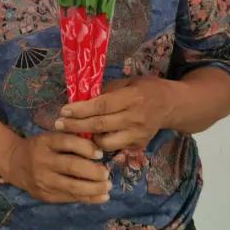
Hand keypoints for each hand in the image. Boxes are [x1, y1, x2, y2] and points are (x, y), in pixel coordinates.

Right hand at [5, 132, 110, 203]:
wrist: (15, 163)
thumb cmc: (40, 148)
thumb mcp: (50, 138)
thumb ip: (70, 141)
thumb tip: (100, 150)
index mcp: (45, 142)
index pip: (67, 142)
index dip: (86, 148)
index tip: (100, 153)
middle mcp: (42, 160)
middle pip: (72, 166)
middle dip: (93, 171)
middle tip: (107, 173)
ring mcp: (43, 180)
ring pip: (72, 186)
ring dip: (94, 188)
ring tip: (108, 186)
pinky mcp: (45, 195)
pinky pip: (70, 198)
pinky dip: (89, 198)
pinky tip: (102, 197)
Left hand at [55, 76, 179, 151]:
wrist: (172, 106)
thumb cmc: (147, 89)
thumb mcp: (128, 82)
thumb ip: (107, 91)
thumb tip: (83, 98)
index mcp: (132, 98)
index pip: (102, 106)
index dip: (81, 110)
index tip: (64, 110)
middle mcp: (135, 118)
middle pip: (100, 125)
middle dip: (76, 126)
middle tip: (58, 124)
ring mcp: (137, 135)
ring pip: (106, 143)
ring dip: (87, 139)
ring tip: (75, 133)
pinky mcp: (138, 145)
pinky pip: (114, 148)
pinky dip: (101, 144)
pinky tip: (91, 138)